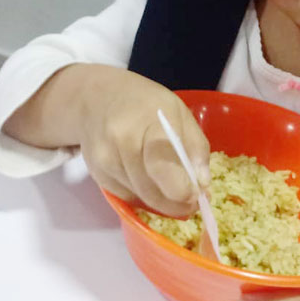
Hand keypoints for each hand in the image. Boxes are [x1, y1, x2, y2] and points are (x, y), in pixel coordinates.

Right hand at [78, 66, 210, 215]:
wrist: (97, 97)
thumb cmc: (145, 103)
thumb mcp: (180, 112)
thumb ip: (196, 147)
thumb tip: (202, 185)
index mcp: (150, 123)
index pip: (163, 166)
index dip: (183, 190)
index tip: (197, 195)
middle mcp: (122, 143)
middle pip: (153, 192)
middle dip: (177, 203)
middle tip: (191, 201)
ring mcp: (105, 161)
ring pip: (142, 199)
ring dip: (161, 201)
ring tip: (172, 186)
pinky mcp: (97, 175)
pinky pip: (127, 198)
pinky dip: (143, 195)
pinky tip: (148, 179)